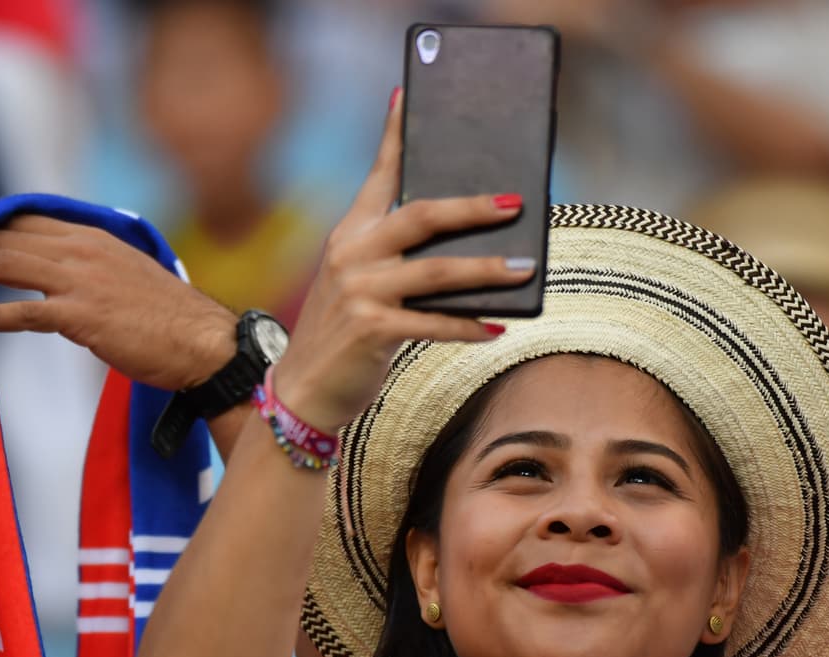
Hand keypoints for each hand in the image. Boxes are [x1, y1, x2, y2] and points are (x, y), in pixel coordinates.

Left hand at [0, 216, 238, 390]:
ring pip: (4, 263)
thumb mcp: (132, 275)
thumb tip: (68, 280)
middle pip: (7, 236)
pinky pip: (20, 311)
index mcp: (97, 238)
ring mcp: (81, 281)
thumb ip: (97, 268)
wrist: (207, 343)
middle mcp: (84, 251)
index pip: (27, 220)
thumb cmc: (175, 319)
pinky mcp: (81, 316)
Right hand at [268, 89, 533, 432]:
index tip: (409, 95)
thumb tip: (466, 246)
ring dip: (487, 269)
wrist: (303, 388)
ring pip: (437, 271)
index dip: (396, 134)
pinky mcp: (371, 329)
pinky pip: (433, 324)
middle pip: (421, 216)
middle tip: (516, 202)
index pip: (380, 174)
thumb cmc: (345, 333)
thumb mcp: (362, 283)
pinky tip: (499, 328)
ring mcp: (359, 291)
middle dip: (473, 207)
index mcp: (351, 233)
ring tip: (525, 267)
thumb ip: (398, 258)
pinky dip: (469, 327)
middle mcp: (352, 254)